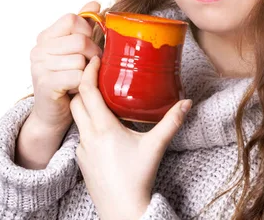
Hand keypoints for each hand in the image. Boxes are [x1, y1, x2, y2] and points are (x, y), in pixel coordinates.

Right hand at [29, 1, 102, 129]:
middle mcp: (38, 50)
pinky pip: (76, 76)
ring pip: (80, 60)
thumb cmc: (67, 80)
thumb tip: (95, 2)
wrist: (52, 114)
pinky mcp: (46, 84)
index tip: (88, 45)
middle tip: (91, 66)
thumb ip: (83, 26)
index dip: (87, 30)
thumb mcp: (74, 51)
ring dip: (87, 72)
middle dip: (93, 54)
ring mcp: (39, 67)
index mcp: (45, 37)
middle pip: (80, 40)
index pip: (72, 19)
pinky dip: (82, 83)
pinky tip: (76, 89)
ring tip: (81, 79)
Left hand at [70, 56, 191, 219]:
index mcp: (103, 128)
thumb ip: (171, 122)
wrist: (121, 210)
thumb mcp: (156, 146)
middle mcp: (87, 135)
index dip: (88, 71)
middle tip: (96, 72)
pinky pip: (79, 134)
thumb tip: (187, 102)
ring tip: (99, 94)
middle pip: (76, 100)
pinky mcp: (80, 159)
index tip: (95, 59)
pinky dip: (86, 123)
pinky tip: (101, 124)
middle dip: (82, 83)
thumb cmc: (137, 178)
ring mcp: (81, 148)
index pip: (87, 91)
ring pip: (76, 117)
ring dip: (83, 103)